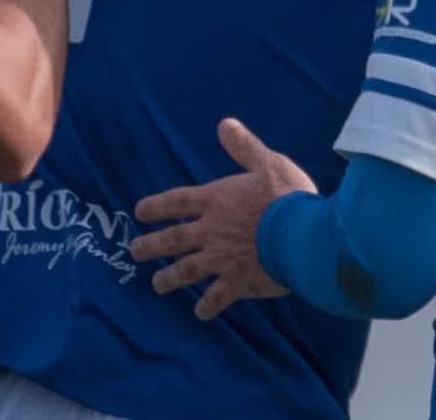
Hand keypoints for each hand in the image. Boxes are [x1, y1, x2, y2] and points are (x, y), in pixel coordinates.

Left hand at [130, 118, 316, 320]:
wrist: (301, 237)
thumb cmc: (286, 196)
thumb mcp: (268, 162)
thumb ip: (244, 146)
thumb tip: (224, 124)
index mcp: (217, 200)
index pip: (178, 201)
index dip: (157, 206)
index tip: (138, 213)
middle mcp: (212, 231)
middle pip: (174, 239)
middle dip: (152, 246)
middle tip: (134, 252)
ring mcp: (221, 260)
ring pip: (187, 271)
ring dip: (170, 278)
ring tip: (156, 285)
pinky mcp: (237, 283)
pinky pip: (217, 298)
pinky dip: (207, 306)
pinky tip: (200, 313)